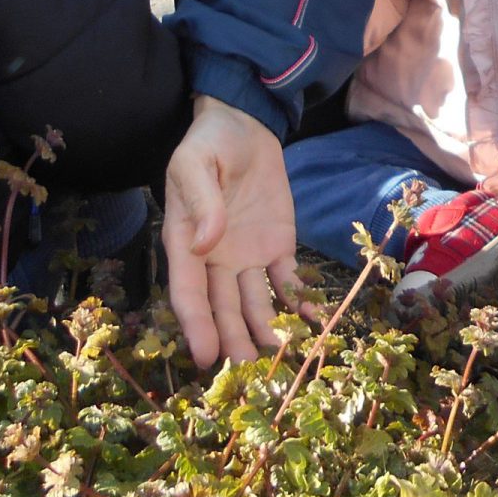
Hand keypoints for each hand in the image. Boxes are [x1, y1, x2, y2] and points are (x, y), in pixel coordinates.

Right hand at [162, 96, 310, 367]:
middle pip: (224, 307)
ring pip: (255, 303)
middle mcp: (215, 259)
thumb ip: (202, 201)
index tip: (206, 356)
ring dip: (266, 330)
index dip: (196, 325)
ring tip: (281, 357)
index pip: (189, 292)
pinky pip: (288, 280)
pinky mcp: (277, 246)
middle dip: (234, 339)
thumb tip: (205, 241)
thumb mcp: (196, 164)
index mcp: (185, 242)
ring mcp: (247, 256)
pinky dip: (299, 301)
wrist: (243, 124)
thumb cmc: (209, 144)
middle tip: (248, 372)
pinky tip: (312, 323)